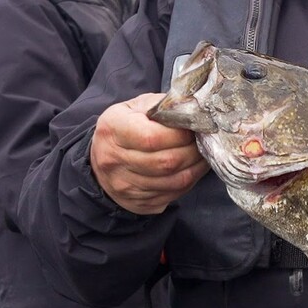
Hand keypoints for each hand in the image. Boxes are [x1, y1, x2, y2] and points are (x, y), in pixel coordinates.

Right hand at [90, 93, 208, 214]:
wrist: (102, 155)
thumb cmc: (126, 125)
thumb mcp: (137, 106)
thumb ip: (163, 107)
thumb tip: (194, 112)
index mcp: (113, 129)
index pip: (152, 138)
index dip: (180, 135)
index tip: (195, 128)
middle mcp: (113, 160)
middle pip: (166, 163)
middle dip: (193, 152)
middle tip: (204, 142)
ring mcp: (123, 185)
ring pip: (173, 182)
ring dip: (196, 168)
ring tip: (203, 154)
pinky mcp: (136, 201)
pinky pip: (172, 195)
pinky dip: (189, 182)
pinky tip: (193, 168)